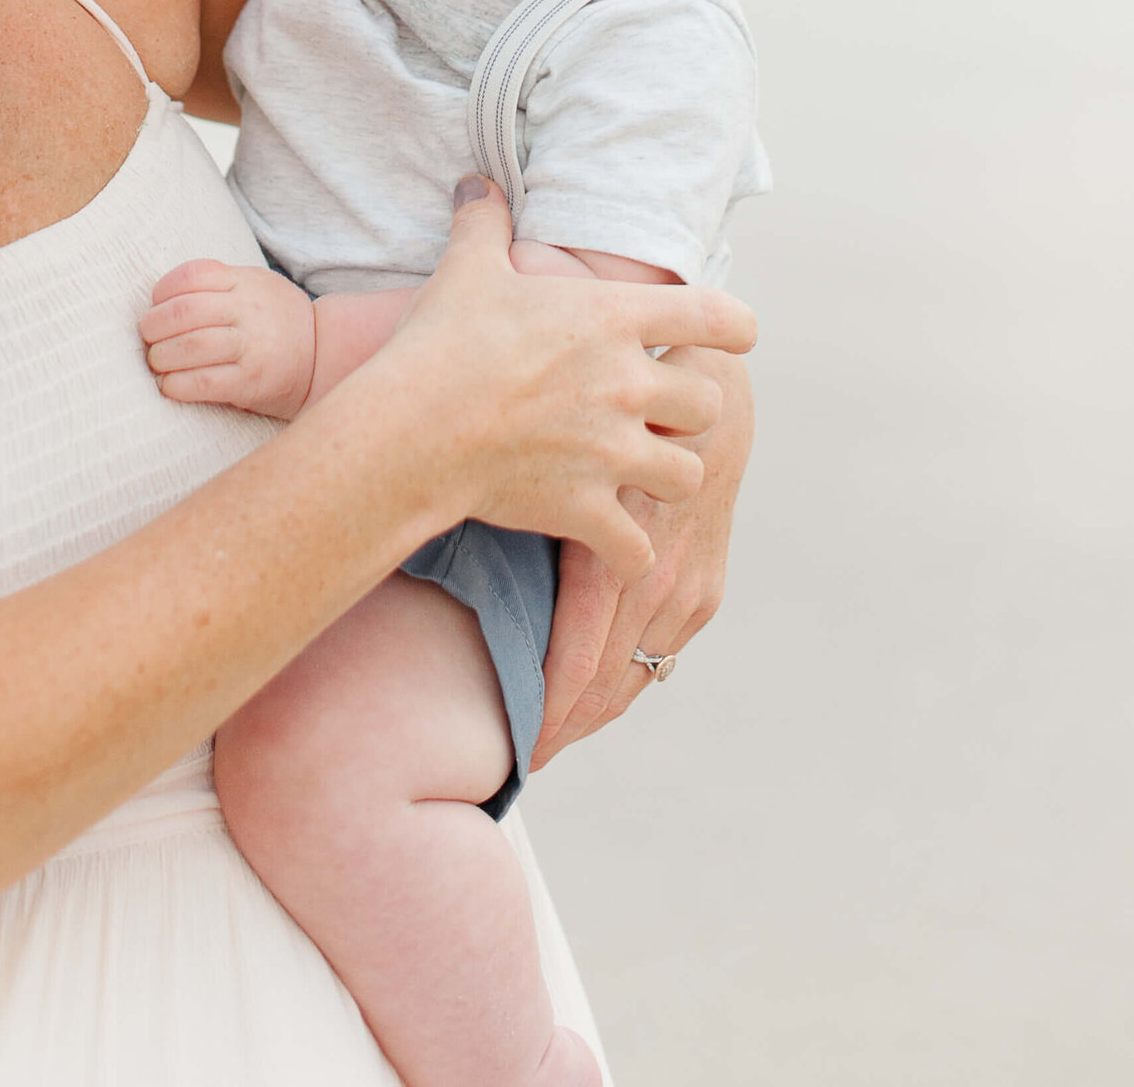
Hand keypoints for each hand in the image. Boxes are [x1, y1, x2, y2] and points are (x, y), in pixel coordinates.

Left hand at [141, 261, 316, 420]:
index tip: (155, 304)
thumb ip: (216, 284)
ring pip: (191, 346)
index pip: (193, 275)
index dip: (163, 289)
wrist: (323, 354)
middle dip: (153, 326)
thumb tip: (160, 299)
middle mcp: (248, 310)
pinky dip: (177, 385)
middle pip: (185, 311)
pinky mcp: (251, 382)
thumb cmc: (275, 319)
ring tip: (157, 362)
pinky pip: (205, 383)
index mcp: (245, 282)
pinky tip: (169, 385)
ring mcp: (252, 347)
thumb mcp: (254, 285)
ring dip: (161, 357)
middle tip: (147, 337)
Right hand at [380, 182, 754, 578]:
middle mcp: (627, 384)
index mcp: (613, 318)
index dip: (734, 327)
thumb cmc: (441, 343)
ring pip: (688, 477)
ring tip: (638, 475)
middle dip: (689, 412)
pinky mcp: (587, 509)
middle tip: (657, 413)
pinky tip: (610, 542)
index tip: (732, 336)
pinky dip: (629, 551)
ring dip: (668, 478)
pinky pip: (639, 548)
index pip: (718, 317)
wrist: (411, 428)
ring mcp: (612, 452)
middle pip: (710, 405)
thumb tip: (475, 183)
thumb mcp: (467, 269)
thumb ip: (483, 223)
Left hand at [531, 345, 754, 765]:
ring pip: (635, 678)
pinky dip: (626, 680)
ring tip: (551, 739)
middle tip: (522, 759)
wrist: (706, 396)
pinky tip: (596, 696)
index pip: (577, 661)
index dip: (547, 712)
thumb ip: (525, 500)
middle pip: (605, 684)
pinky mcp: (706, 589)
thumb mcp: (566, 455)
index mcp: (614, 553)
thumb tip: (448, 514)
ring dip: (592, 711)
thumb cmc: (615, 413)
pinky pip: (661, 655)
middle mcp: (657, 581)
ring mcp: (688, 590)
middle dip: (563, 726)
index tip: (520, 750)